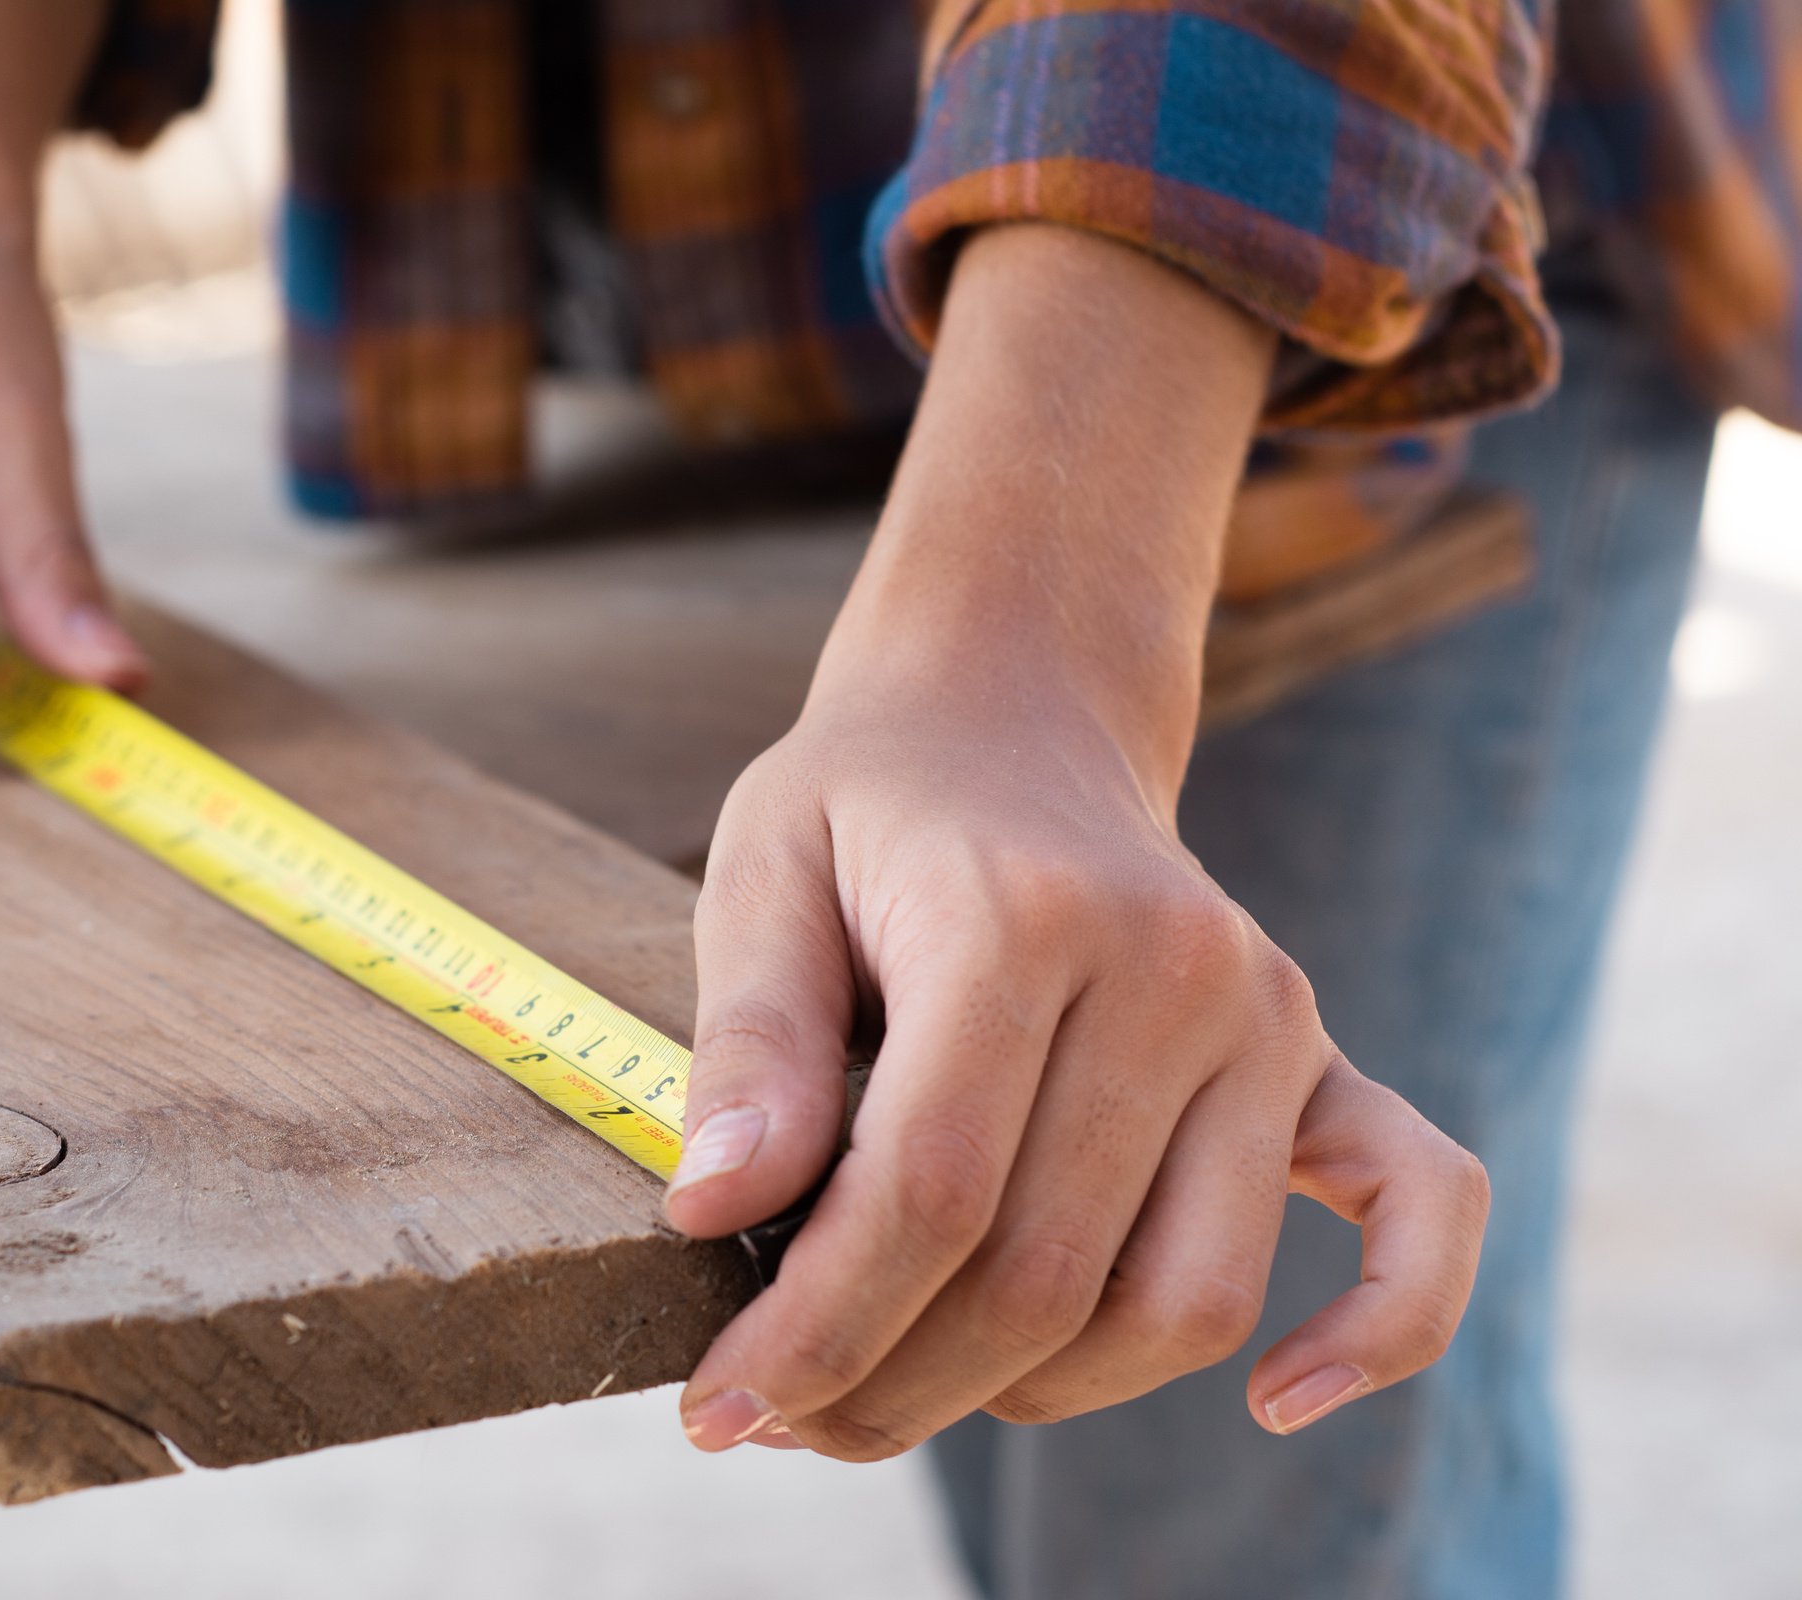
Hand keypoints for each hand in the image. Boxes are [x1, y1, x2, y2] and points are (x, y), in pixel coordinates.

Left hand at [665, 226, 1489, 1455]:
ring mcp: (1269, 1017)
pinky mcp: (1321, 1058)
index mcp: (1021, 913)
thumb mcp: (758, 877)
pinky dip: (1379, 1328)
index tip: (720, 1405)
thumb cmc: (866, 811)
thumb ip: (747, 1043)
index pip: (930, 1190)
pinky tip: (1281, 1406)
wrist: (1013, 713)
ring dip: (1036, 1396)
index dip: (817, 1328)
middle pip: (1043, 1272)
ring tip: (898, 1393)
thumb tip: (714, 1214)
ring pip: (1184, 1302)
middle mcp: (1176, 969)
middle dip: (892, 1385)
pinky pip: (1417, 1209)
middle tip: (783, 1419)